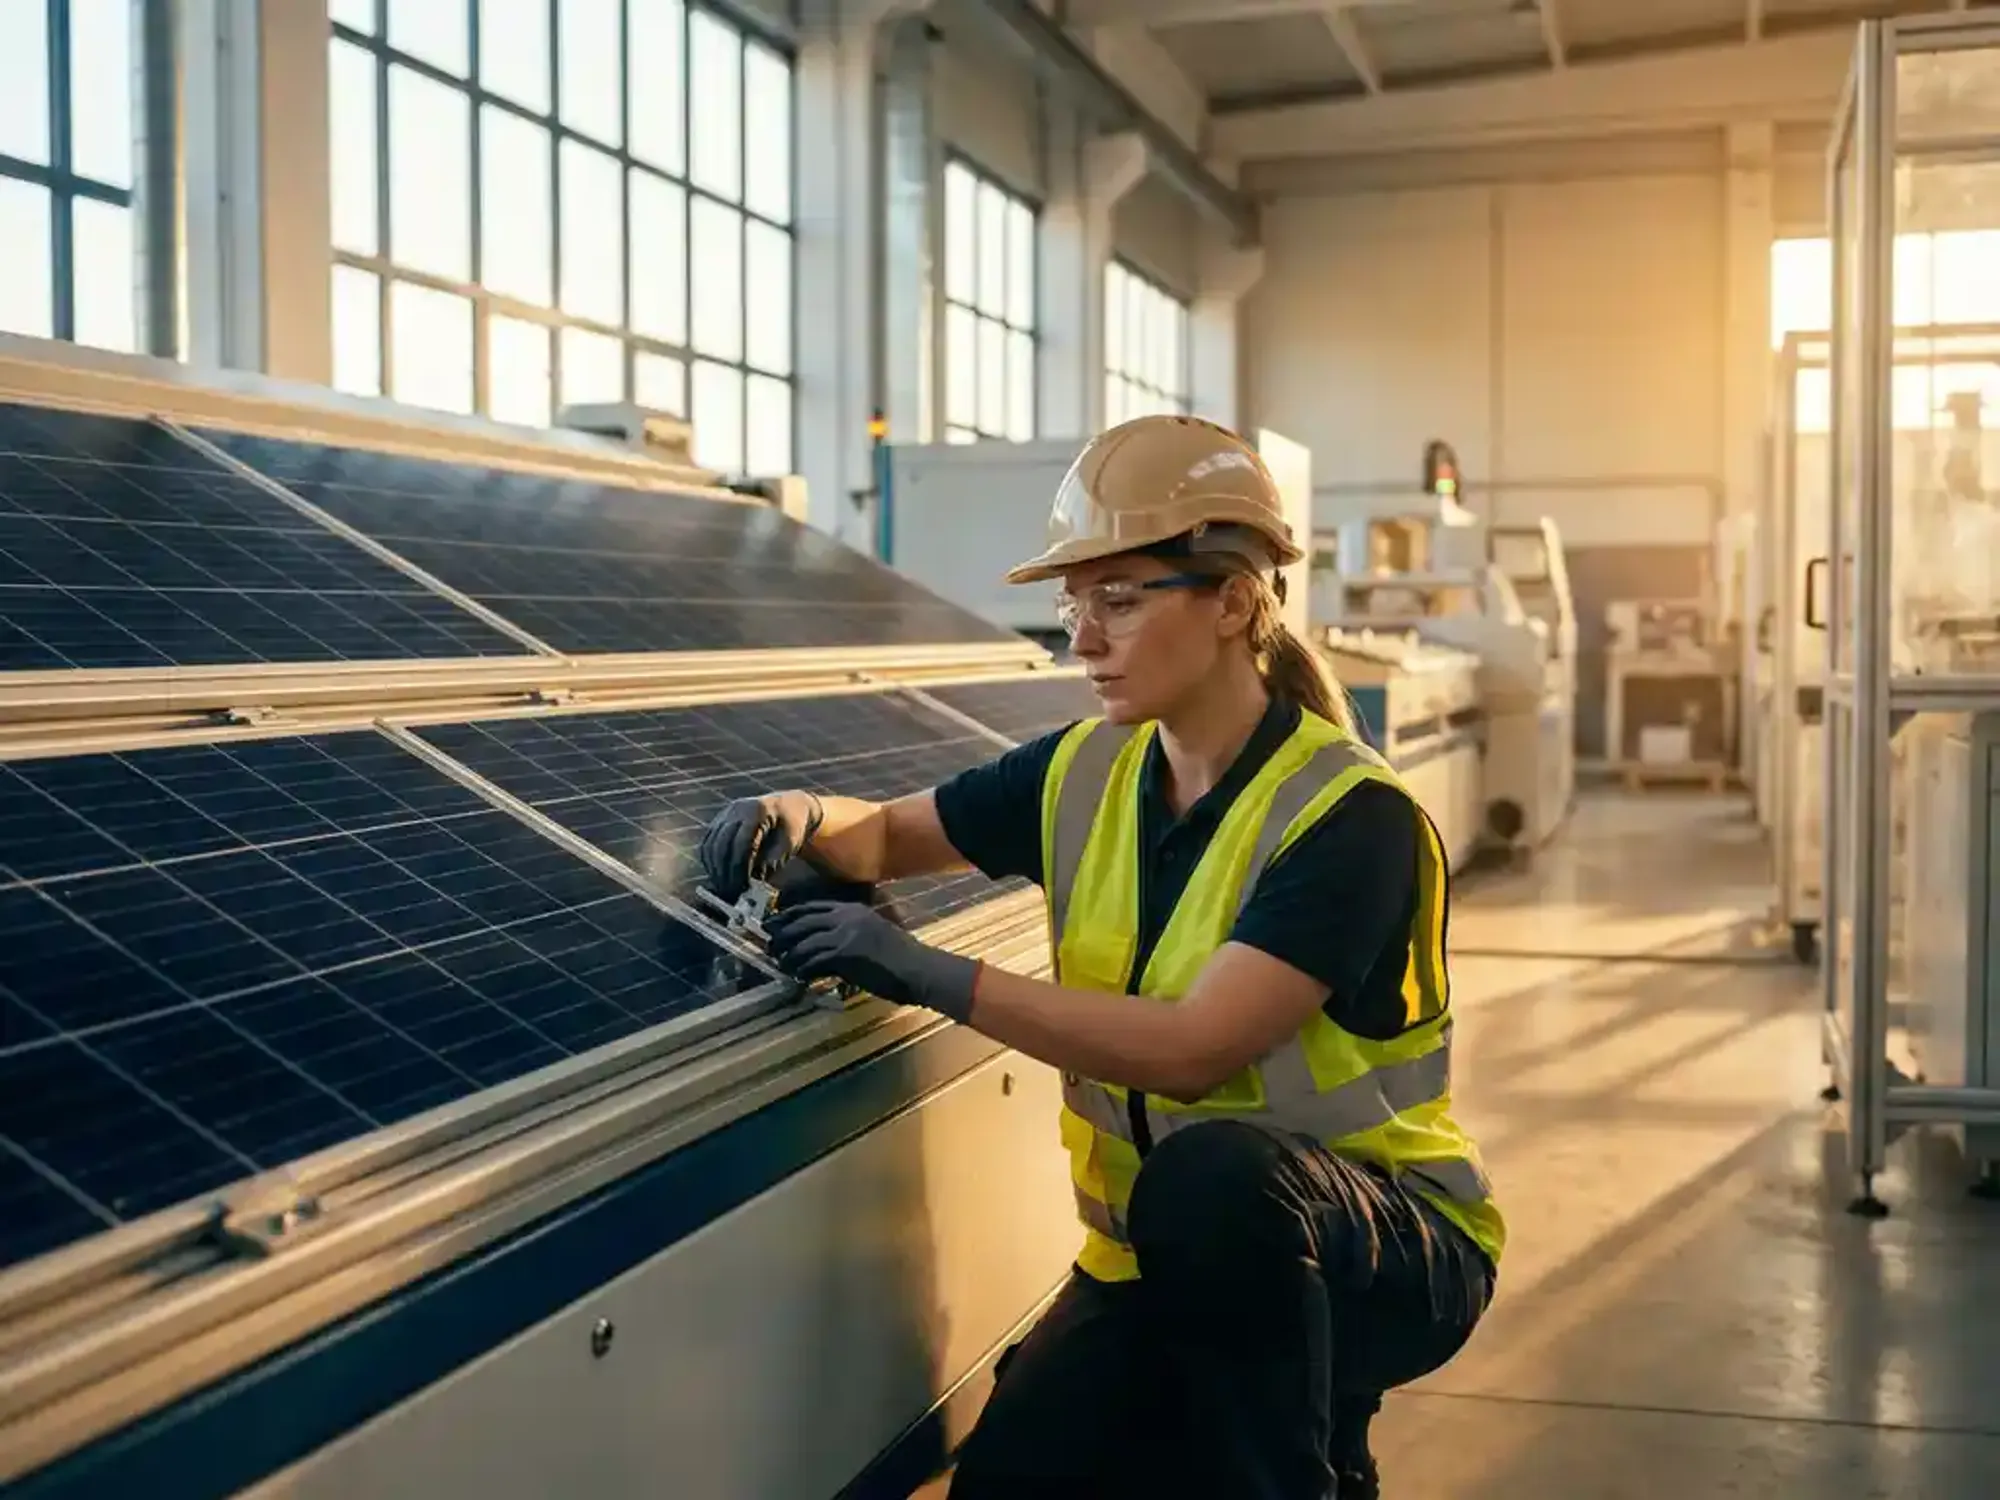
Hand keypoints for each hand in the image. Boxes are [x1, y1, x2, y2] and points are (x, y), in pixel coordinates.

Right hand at [698, 790, 823, 900]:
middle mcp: (737, 809)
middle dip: (725, 871)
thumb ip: (773, 861)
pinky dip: (710, 862)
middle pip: (723, 844)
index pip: (742, 842)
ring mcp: (726, 814)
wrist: (788, 807)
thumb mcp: (790, 843)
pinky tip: (718, 877)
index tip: (744, 886)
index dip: (741, 866)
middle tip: (732, 892)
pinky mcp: (719, 821)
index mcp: (758, 811)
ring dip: (715, 869)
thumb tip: (755, 881)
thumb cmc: (792, 827)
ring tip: (725, 888)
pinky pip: (707, 843)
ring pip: (711, 844)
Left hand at [763, 901, 981, 1022]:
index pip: (813, 907)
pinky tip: (797, 976)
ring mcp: (843, 935)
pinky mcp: (843, 955)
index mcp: (853, 909)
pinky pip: (812, 961)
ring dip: (788, 955)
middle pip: (802, 921)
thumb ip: (851, 932)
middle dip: (782, 932)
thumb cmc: (901, 956)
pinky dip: (801, 970)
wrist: (917, 968)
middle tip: (769, 943)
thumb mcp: (874, 933)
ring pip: (803, 942)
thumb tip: (828, 946)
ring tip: (781, 964)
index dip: (791, 914)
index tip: (777, 922)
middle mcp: (845, 917)